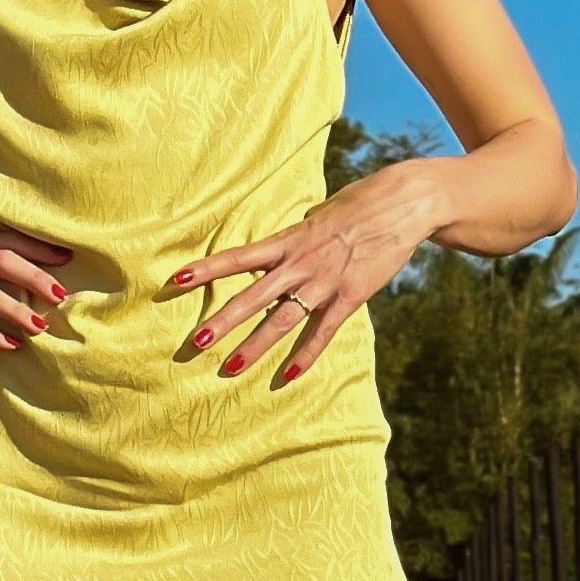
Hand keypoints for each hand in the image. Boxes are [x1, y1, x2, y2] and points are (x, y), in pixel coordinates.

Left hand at [168, 166, 439, 385]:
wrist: (403, 204)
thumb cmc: (359, 203)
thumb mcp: (319, 215)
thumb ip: (299, 234)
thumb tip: (287, 239)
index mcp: (288, 241)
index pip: (238, 258)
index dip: (206, 269)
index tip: (176, 280)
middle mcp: (300, 263)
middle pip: (252, 297)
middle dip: (221, 322)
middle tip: (194, 344)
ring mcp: (324, 282)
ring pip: (281, 320)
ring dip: (253, 346)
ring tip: (227, 367)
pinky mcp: (350, 296)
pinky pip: (323, 332)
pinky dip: (305, 355)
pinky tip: (287, 377)